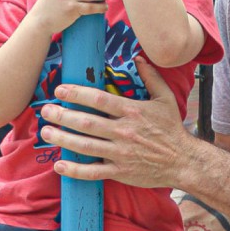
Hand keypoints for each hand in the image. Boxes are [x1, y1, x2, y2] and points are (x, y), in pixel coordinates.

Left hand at [41, 58, 191, 188]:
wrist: (183, 161)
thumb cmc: (172, 129)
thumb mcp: (165, 98)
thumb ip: (151, 77)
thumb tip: (139, 58)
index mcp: (132, 111)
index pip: (99, 100)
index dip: (77, 94)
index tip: (60, 90)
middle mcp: (124, 131)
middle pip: (86, 122)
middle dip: (62, 116)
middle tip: (46, 111)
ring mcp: (121, 153)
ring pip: (85, 146)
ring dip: (62, 139)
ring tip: (46, 133)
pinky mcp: (120, 171)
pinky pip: (93, 172)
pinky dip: (75, 170)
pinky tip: (59, 165)